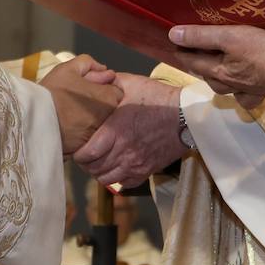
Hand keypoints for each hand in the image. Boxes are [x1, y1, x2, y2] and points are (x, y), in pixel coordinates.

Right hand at [40, 54, 122, 155]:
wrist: (34, 119)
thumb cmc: (53, 91)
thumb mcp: (68, 68)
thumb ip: (89, 64)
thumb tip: (105, 70)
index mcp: (107, 98)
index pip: (118, 92)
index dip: (105, 88)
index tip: (92, 88)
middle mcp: (107, 118)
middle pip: (110, 108)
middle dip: (100, 103)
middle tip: (81, 100)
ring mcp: (97, 134)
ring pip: (101, 122)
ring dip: (92, 117)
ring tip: (74, 112)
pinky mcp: (86, 146)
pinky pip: (90, 136)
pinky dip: (84, 130)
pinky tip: (71, 125)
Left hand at [72, 74, 186, 187]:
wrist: (187, 116)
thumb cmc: (158, 98)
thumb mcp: (131, 83)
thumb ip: (108, 83)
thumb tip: (91, 80)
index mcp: (115, 131)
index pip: (86, 153)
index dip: (78, 152)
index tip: (77, 145)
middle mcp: (123, 152)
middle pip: (94, 168)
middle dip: (86, 162)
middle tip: (85, 152)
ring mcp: (135, 164)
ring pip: (106, 178)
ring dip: (99, 171)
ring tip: (99, 160)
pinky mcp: (146, 171)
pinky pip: (123, 183)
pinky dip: (116, 178)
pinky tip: (116, 166)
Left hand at [169, 24, 264, 98]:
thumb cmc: (259, 49)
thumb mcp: (229, 36)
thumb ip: (201, 36)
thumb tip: (173, 35)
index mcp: (217, 71)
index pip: (192, 60)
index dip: (181, 50)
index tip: (174, 41)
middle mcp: (227, 85)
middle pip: (206, 74)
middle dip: (198, 63)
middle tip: (194, 50)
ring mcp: (244, 92)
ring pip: (222, 86)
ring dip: (215, 76)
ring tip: (215, 65)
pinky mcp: (259, 94)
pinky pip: (243, 97)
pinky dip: (239, 92)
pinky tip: (241, 87)